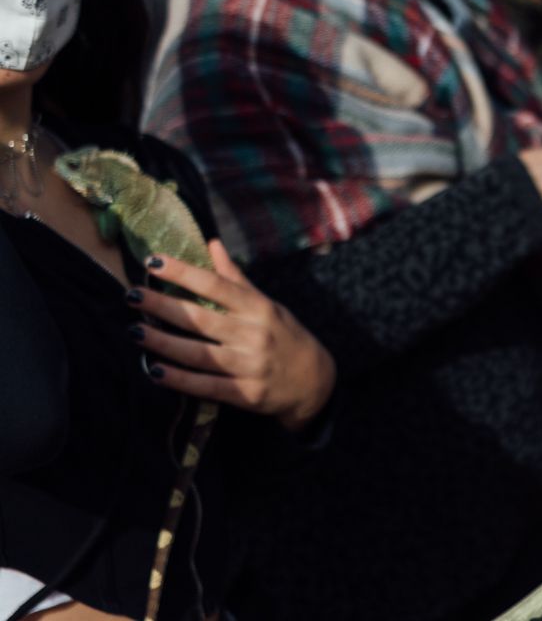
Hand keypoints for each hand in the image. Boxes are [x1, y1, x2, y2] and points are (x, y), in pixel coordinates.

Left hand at [126, 240, 336, 431]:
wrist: (314, 382)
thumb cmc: (285, 336)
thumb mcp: (267, 304)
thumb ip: (236, 278)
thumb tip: (212, 243)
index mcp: (259, 308)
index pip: (217, 285)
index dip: (185, 272)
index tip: (154, 261)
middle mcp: (255, 335)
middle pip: (202, 318)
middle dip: (164, 306)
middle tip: (131, 295)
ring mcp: (250, 365)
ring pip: (198, 353)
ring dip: (163, 343)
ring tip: (134, 331)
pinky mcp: (245, 394)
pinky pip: (205, 386)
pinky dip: (178, 379)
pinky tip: (153, 370)